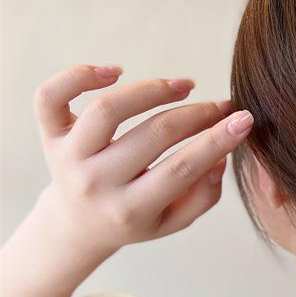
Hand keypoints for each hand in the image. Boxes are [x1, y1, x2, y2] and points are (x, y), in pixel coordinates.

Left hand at [34, 63, 253, 256]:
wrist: (78, 224)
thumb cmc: (135, 218)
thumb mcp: (174, 221)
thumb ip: (204, 196)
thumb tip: (219, 157)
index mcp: (130, 209)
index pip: (180, 168)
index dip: (216, 140)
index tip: (244, 119)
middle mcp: (96, 183)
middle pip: (153, 134)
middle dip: (197, 114)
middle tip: (222, 106)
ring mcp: (68, 156)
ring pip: (107, 109)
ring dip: (153, 90)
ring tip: (184, 86)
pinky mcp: (49, 134)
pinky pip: (52, 95)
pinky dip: (80, 74)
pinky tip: (115, 71)